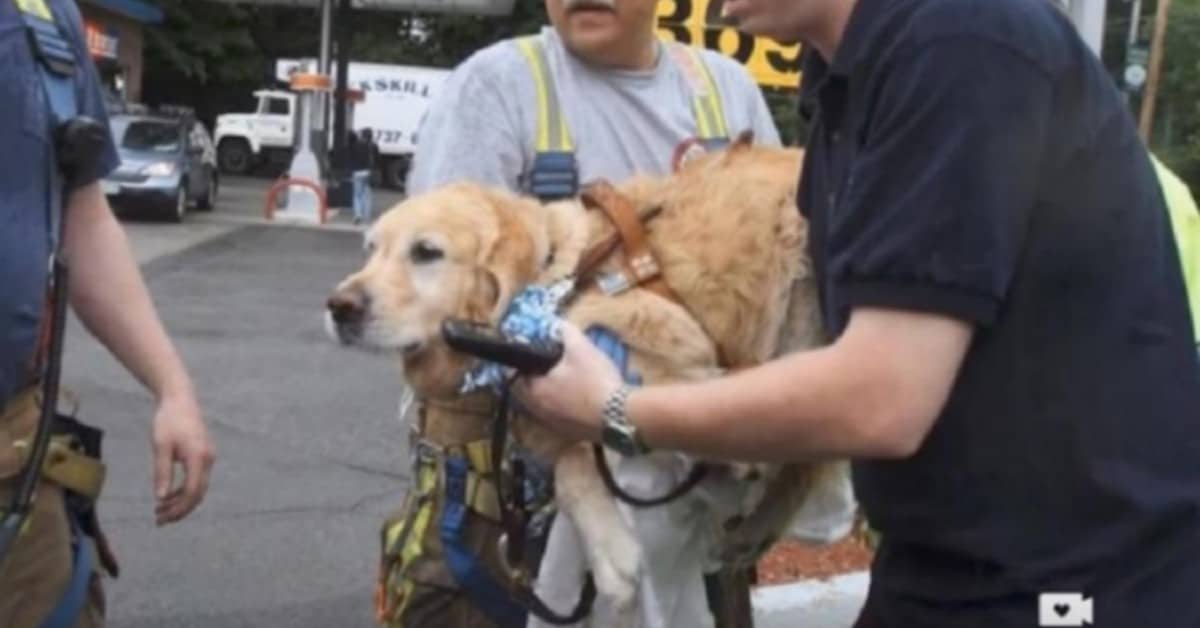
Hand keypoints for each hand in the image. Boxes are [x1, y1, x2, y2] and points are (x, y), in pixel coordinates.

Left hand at [151, 390, 214, 525]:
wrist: (180, 399)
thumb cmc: (168, 420)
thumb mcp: (160, 446)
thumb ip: (162, 473)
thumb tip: (161, 498)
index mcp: (198, 457)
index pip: (192, 492)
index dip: (178, 508)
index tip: (160, 517)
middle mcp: (208, 460)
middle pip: (198, 494)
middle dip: (180, 510)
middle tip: (159, 520)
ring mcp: (208, 458)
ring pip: (198, 489)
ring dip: (181, 502)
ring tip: (160, 510)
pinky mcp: (204, 456)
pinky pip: (197, 480)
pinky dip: (184, 491)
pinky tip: (168, 495)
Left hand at [515, 321, 624, 442]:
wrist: (621, 416)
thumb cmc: (595, 380)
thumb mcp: (581, 349)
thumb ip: (567, 333)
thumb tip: (558, 324)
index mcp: (536, 391)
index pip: (517, 376)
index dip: (525, 364)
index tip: (534, 357)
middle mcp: (540, 412)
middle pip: (530, 394)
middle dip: (539, 380)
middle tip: (552, 368)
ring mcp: (555, 426)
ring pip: (546, 407)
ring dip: (552, 396)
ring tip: (567, 383)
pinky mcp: (572, 434)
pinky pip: (562, 418)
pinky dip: (566, 409)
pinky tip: (581, 401)